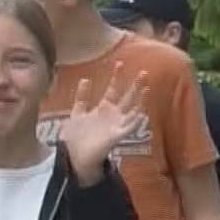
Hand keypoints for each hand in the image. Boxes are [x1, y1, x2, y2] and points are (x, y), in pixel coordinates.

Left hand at [60, 62, 147, 185]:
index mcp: (103, 109)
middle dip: (135, 85)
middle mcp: (113, 116)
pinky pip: (131, 126)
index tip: (120, 63)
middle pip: (127, 97)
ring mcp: (117, 125)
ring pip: (133, 109)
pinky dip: (137, 119)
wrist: (73, 156)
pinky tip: (142, 110)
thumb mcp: (77, 113)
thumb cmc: (75, 137)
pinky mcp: (118, 136)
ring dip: (141, 99)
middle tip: (144, 72)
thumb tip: (85, 78)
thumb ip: (82, 97)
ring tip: (147, 87)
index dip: (116, 77)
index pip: (113, 89)